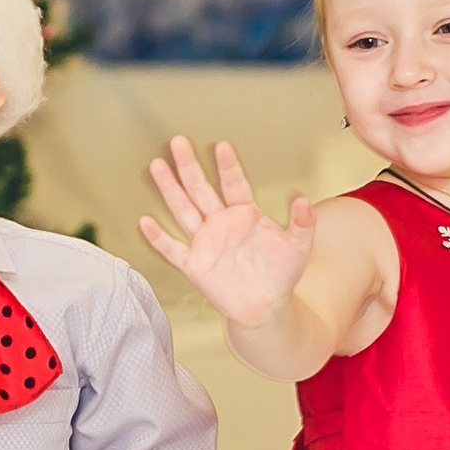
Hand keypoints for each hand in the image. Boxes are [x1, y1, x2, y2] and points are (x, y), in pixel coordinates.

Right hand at [139, 137, 314, 329]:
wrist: (265, 307)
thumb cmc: (280, 274)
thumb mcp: (298, 247)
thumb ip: (301, 223)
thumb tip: (303, 201)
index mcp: (245, 215)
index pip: (234, 184)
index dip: (228, 166)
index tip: (222, 146)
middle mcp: (221, 223)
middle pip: (201, 189)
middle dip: (189, 166)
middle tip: (178, 142)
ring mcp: (205, 242)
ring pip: (183, 210)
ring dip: (170, 189)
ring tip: (157, 166)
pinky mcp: (194, 265)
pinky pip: (173, 249)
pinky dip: (159, 237)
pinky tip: (146, 221)